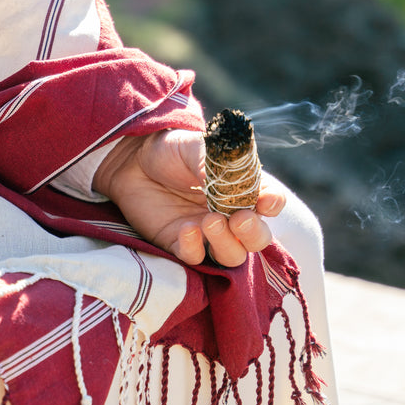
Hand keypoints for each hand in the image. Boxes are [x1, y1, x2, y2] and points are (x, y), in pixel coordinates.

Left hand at [92, 129, 285, 266]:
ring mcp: (207, 234)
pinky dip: (194, 247)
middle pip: (257, 238)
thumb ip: (217, 164)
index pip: (270, 202)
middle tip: (239, 219)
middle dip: (254, 232)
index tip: (266, 201)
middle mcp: (230, 216)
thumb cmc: (170, 151)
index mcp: (242, 190)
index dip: (272, 203)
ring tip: (210, 220)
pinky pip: (195, 257)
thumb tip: (232, 183)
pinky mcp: (180, 244)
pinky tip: (186, 228)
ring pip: (231, 255)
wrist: (132, 160)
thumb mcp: (195, 147)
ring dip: (226, 243)